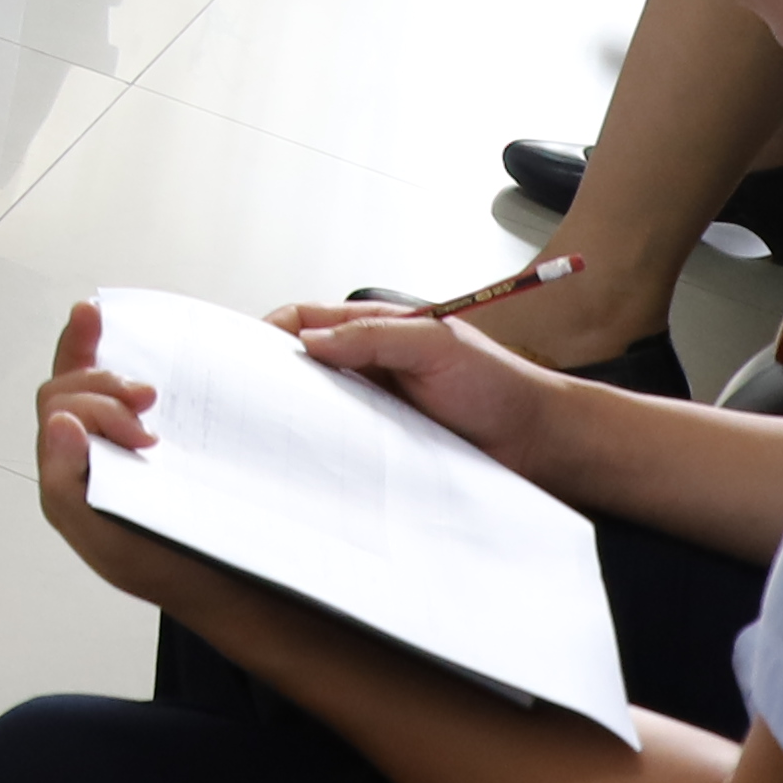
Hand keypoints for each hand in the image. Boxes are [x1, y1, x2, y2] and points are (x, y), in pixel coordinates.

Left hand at [23, 302, 212, 609]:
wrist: (235, 589)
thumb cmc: (168, 570)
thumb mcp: (106, 543)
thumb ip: (66, 486)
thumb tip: (58, 424)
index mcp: (69, 474)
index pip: (57, 402)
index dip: (72, 360)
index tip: (92, 318)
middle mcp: (90, 454)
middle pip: (76, 389)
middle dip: (105, 385)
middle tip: (147, 406)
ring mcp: (126, 445)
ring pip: (104, 387)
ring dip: (121, 379)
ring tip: (153, 397)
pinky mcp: (166, 444)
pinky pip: (139, 399)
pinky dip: (142, 375)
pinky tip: (162, 375)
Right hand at [269, 300, 588, 484]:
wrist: (540, 442)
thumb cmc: (499, 385)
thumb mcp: (437, 345)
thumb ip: (375, 337)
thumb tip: (310, 340)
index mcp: (375, 331)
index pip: (305, 320)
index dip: (270, 331)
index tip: (242, 352)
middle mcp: (369, 367)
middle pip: (303, 365)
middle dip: (272, 376)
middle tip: (245, 397)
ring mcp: (375, 407)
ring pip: (318, 408)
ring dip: (298, 417)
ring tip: (272, 433)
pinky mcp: (385, 446)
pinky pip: (343, 445)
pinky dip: (325, 450)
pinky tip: (315, 462)